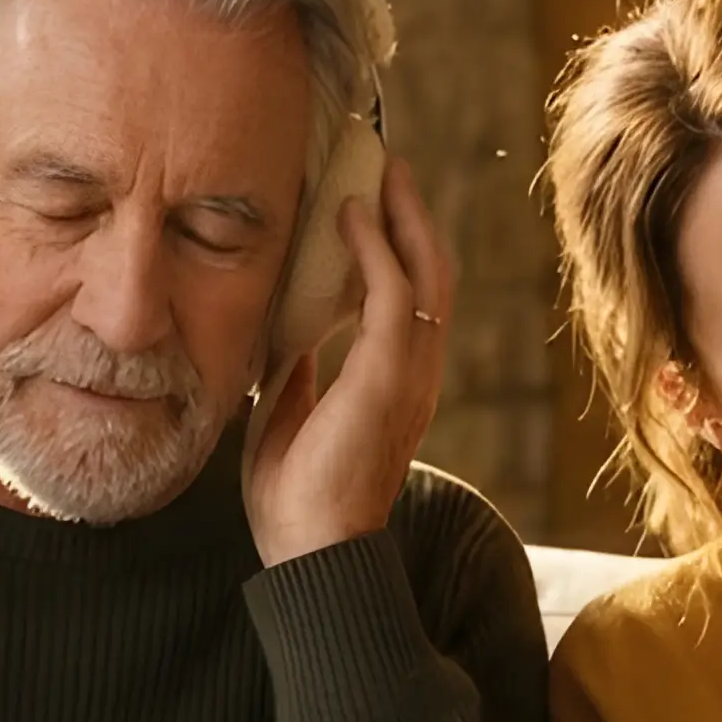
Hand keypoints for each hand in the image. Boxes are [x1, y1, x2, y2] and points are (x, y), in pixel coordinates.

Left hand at [245, 159, 451, 564]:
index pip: (412, 302)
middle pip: (432, 277)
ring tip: (382, 174)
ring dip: (403, 219)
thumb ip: (301, 376)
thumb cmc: (299, 499)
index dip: (400, 250)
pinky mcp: (388, 374)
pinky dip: (375, 247)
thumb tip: (289, 339)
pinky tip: (352, 215)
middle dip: (413, 219)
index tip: (374, 206)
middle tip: (391, 169)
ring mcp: (409, 374)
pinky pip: (391, 292)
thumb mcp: (292, 418)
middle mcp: (415, 374)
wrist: (310, 551)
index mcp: (396, 386)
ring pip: (425, 275)